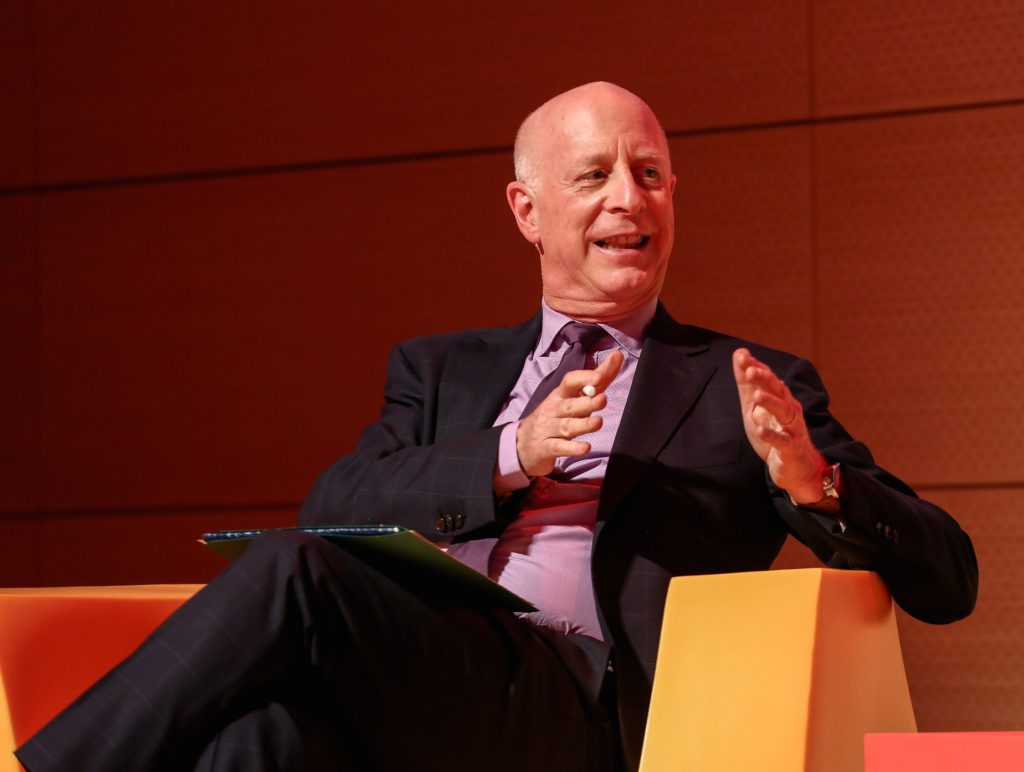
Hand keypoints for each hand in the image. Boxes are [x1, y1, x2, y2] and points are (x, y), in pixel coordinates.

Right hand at [516, 350, 623, 477]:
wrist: (522, 445)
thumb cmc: (556, 416)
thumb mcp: (574, 397)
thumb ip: (598, 379)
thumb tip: (618, 355)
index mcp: (561, 395)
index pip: (569, 382)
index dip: (583, 378)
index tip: (599, 376)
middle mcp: (553, 410)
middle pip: (570, 405)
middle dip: (586, 403)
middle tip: (603, 399)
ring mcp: (548, 429)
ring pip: (566, 426)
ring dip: (582, 424)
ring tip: (598, 422)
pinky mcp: (546, 448)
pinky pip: (560, 447)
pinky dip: (572, 448)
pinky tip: (586, 448)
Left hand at [732, 348, 827, 502]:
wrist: (796, 468)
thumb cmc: (775, 432)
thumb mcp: (754, 407)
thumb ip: (747, 382)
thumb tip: (740, 353)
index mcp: (780, 399)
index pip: (769, 379)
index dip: (757, 367)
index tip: (742, 357)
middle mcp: (790, 410)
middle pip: (780, 391)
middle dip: (766, 379)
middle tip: (751, 370)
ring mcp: (792, 429)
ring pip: (785, 412)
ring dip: (771, 403)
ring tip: (757, 396)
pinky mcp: (792, 448)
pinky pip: (783, 440)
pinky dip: (771, 435)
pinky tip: (759, 429)